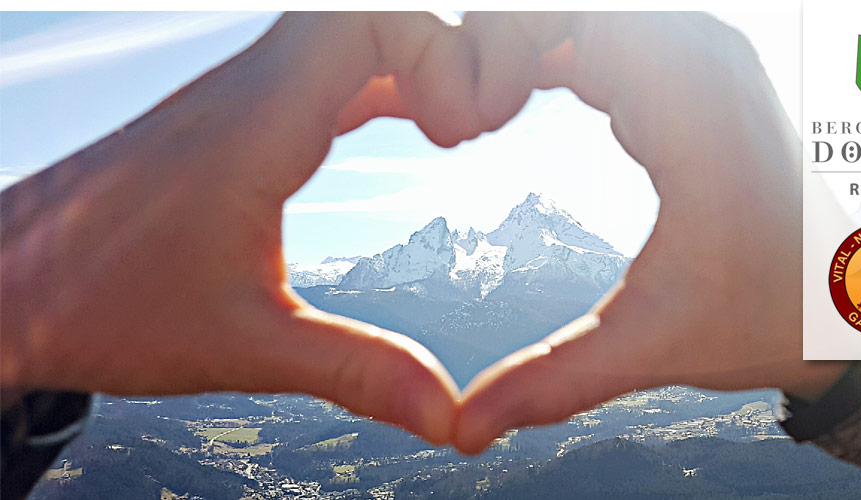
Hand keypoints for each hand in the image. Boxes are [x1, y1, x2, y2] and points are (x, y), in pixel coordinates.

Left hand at [0, 12, 494, 444]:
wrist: (2, 282)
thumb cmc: (100, 305)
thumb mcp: (241, 347)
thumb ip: (354, 372)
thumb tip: (450, 415)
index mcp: (257, 125)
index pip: (370, 20)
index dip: (442, 55)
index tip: (463, 133)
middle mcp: (250, 90)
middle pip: (371, 12)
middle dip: (443, 52)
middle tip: (470, 128)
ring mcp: (242, 97)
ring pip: (348, 31)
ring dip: (416, 63)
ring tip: (456, 130)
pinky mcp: (236, 117)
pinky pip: (329, 68)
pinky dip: (386, 82)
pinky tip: (412, 121)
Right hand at [453, 12, 847, 452]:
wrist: (849, 301)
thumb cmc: (768, 313)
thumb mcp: (650, 345)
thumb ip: (552, 381)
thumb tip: (461, 430)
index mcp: (689, 99)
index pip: (567, 15)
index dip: (494, 46)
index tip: (464, 118)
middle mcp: (700, 52)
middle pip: (567, 6)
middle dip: (499, 44)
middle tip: (462, 117)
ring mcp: (700, 52)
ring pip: (582, 13)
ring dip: (522, 48)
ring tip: (482, 113)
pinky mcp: (694, 67)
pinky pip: (604, 31)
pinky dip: (551, 54)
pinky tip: (520, 100)